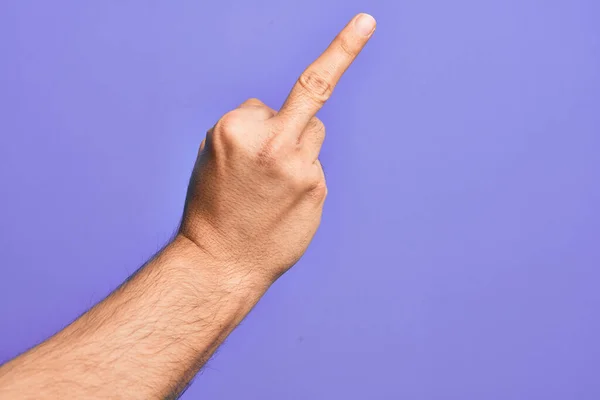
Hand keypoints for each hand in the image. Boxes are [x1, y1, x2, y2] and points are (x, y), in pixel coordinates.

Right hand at [179, 13, 375, 284]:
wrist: (220, 263)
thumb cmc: (213, 207)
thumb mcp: (213, 156)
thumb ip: (248, 128)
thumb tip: (290, 119)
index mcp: (235, 129)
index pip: (260, 105)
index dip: (256, 124)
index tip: (357, 28)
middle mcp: (271, 141)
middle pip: (309, 98)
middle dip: (341, 53)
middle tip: (366, 21)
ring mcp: (299, 166)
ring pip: (314, 133)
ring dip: (298, 148)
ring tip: (271, 187)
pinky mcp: (317, 189)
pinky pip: (314, 168)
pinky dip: (301, 179)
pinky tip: (281, 205)